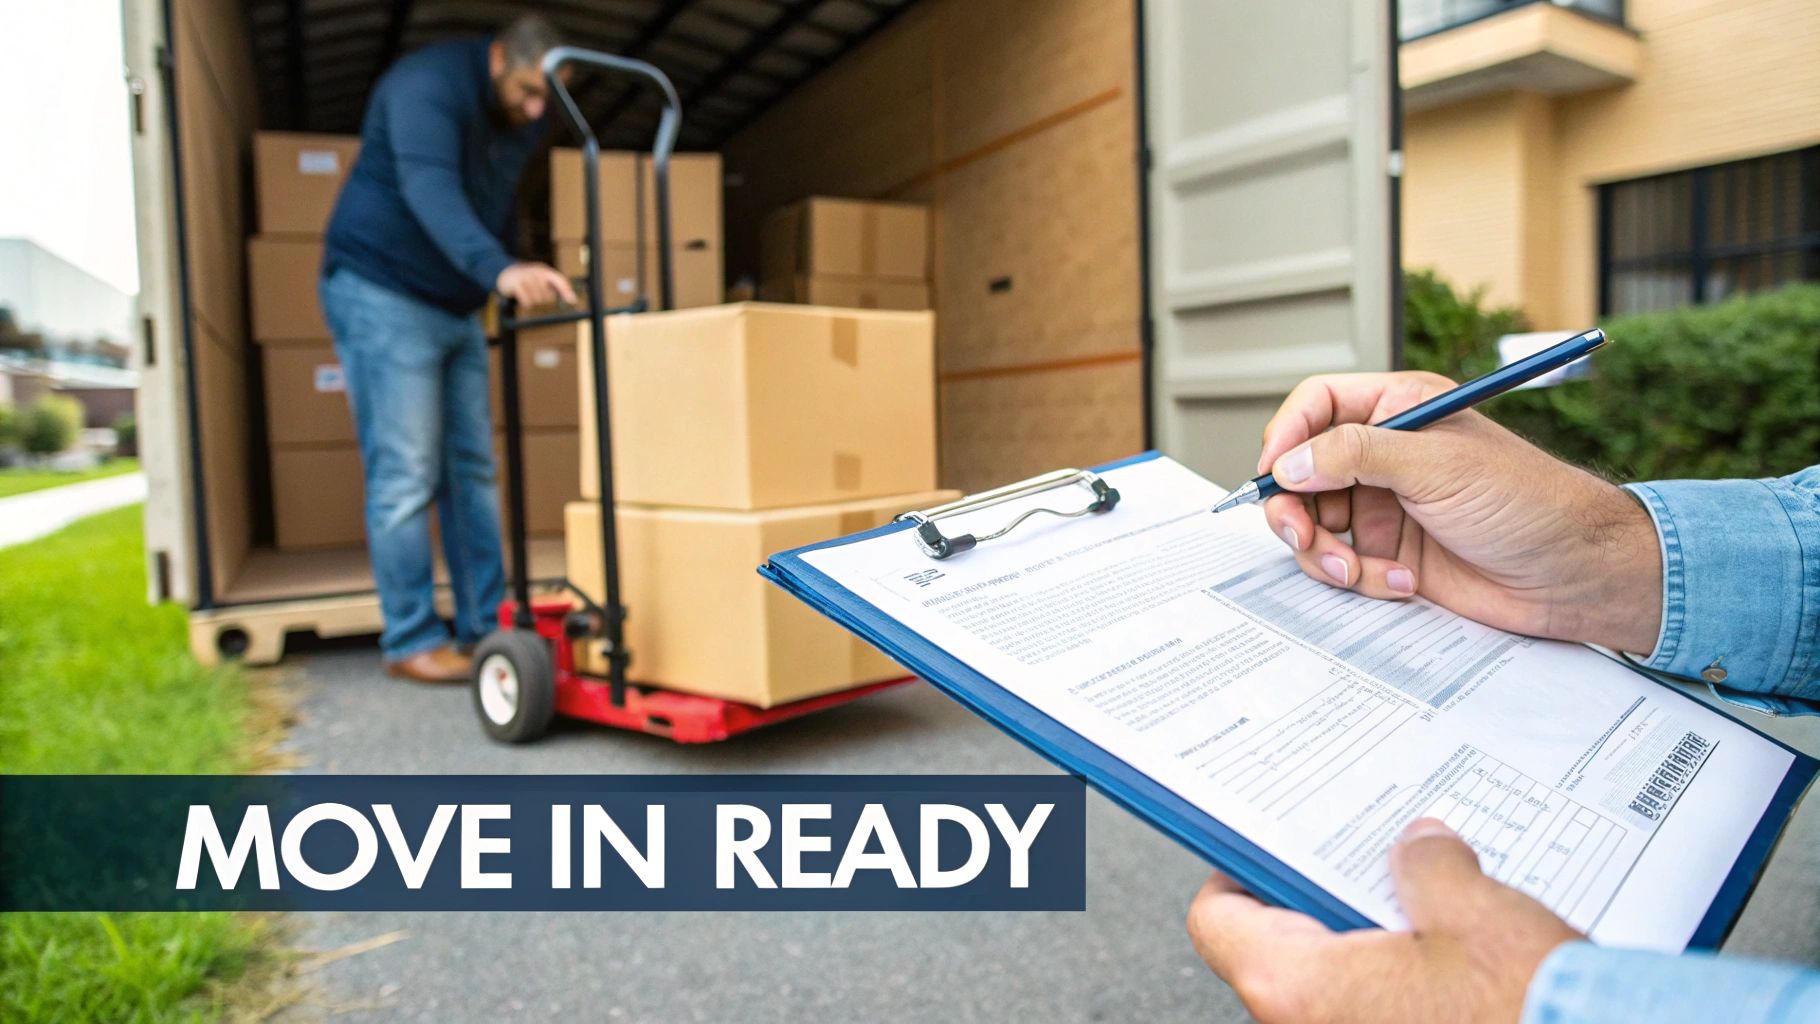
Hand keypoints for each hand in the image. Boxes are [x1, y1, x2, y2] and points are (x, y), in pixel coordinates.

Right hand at [494, 261, 576, 307]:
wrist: (504, 273)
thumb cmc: (528, 279)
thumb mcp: (543, 279)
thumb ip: (560, 287)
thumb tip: (574, 300)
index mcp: (544, 271)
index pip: (559, 281)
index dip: (566, 291)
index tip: (573, 301)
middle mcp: (536, 272)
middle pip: (548, 297)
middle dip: (542, 299)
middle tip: (533, 292)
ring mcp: (526, 278)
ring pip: (537, 301)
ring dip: (532, 301)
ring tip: (526, 293)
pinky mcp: (516, 285)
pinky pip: (527, 303)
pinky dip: (525, 303)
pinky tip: (520, 296)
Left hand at [1187, 819, 1580, 1023]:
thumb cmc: (1528, 1014)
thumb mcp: (1475, 910)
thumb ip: (1429, 866)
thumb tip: (1419, 847)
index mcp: (1301, 987)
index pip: (1218, 919)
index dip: (1241, 871)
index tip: (1268, 843)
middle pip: (1282, 948)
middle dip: (1328, 897)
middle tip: (1371, 862)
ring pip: (1337, 982)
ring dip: (1375, 941)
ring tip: (1430, 907)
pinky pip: (1379, 1009)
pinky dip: (1406, 980)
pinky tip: (1460, 955)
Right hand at [1257, 372, 1661, 653]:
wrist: (1575, 577)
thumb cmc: (1530, 504)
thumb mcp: (1438, 465)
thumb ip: (1356, 455)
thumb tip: (1291, 463)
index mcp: (1399, 409)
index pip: (1317, 405)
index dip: (1287, 436)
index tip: (1274, 473)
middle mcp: (1385, 455)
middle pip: (1301, 472)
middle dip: (1295, 509)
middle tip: (1302, 534)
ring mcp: (1385, 506)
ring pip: (1314, 525)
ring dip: (1327, 553)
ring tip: (1359, 571)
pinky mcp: (1391, 554)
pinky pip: (1343, 565)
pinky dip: (1362, 579)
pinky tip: (1404, 582)